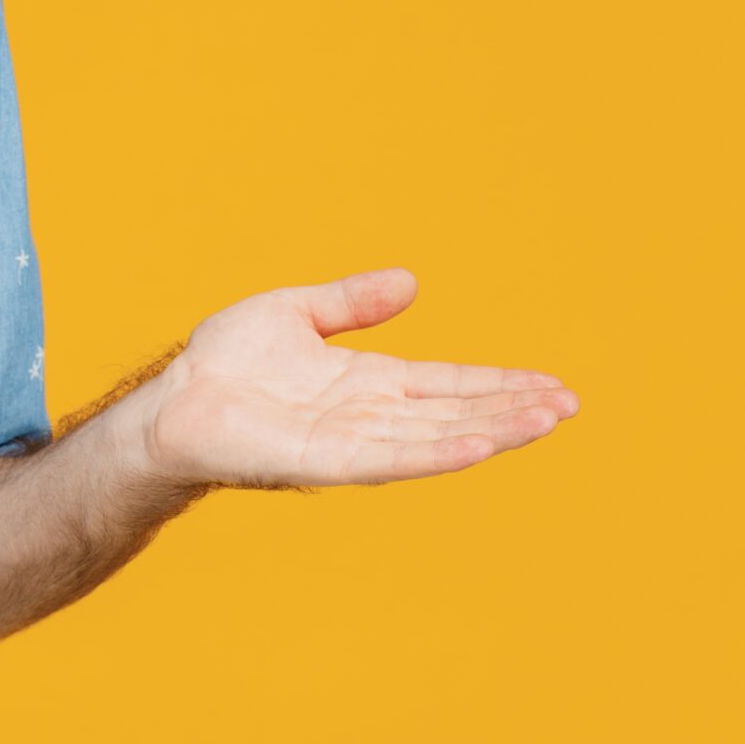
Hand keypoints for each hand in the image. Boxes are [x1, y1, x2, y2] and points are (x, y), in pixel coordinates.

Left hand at [139, 268, 578, 488]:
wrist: (173, 403)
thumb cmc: (225, 364)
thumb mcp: (296, 313)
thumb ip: (352, 302)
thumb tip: (412, 282)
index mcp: (369, 382)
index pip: (449, 383)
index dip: (499, 383)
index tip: (552, 385)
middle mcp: (370, 416)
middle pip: (456, 412)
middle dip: (513, 409)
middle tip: (571, 405)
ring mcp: (352, 441)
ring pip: (436, 437)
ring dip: (492, 430)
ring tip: (547, 421)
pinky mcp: (325, 461)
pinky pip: (390, 458)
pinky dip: (434, 453)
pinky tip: (476, 447)